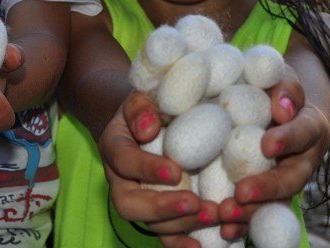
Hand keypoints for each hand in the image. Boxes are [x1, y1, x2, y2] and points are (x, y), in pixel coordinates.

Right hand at [101, 92, 217, 245]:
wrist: (145, 123)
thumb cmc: (147, 108)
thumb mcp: (141, 97)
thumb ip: (140, 107)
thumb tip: (149, 128)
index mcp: (114, 148)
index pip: (124, 161)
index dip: (147, 169)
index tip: (176, 171)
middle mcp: (120, 181)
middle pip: (129, 205)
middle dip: (163, 207)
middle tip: (195, 202)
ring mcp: (138, 202)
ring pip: (152, 224)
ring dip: (182, 224)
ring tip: (214, 215)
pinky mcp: (156, 215)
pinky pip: (165, 235)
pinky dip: (181, 244)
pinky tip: (201, 246)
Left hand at [217, 66, 329, 236]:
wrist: (281, 108)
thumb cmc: (274, 87)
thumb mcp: (279, 75)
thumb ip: (282, 85)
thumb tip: (280, 107)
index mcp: (310, 126)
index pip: (303, 132)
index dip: (288, 138)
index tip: (267, 145)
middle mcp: (303, 159)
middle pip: (293, 179)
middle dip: (268, 188)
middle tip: (241, 193)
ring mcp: (288, 180)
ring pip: (278, 203)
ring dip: (253, 213)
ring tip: (226, 216)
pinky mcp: (270, 195)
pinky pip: (260, 213)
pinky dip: (244, 224)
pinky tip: (224, 231)